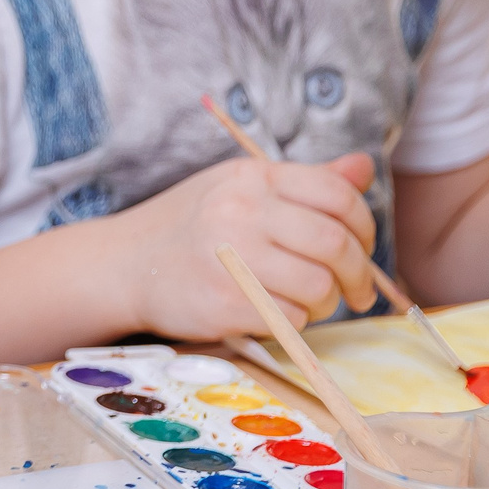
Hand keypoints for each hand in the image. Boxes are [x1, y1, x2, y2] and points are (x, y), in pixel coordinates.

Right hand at [115, 154, 379, 338]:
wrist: (123, 264)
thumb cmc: (191, 225)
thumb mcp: (240, 188)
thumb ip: (305, 183)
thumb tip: (364, 168)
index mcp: (251, 178)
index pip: (337, 195)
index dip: (364, 225)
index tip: (361, 247)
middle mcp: (240, 211)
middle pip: (335, 244)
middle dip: (358, 274)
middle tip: (358, 290)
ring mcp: (229, 258)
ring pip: (319, 287)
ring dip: (327, 302)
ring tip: (311, 302)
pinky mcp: (223, 303)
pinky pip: (291, 318)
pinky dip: (296, 321)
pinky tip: (276, 312)